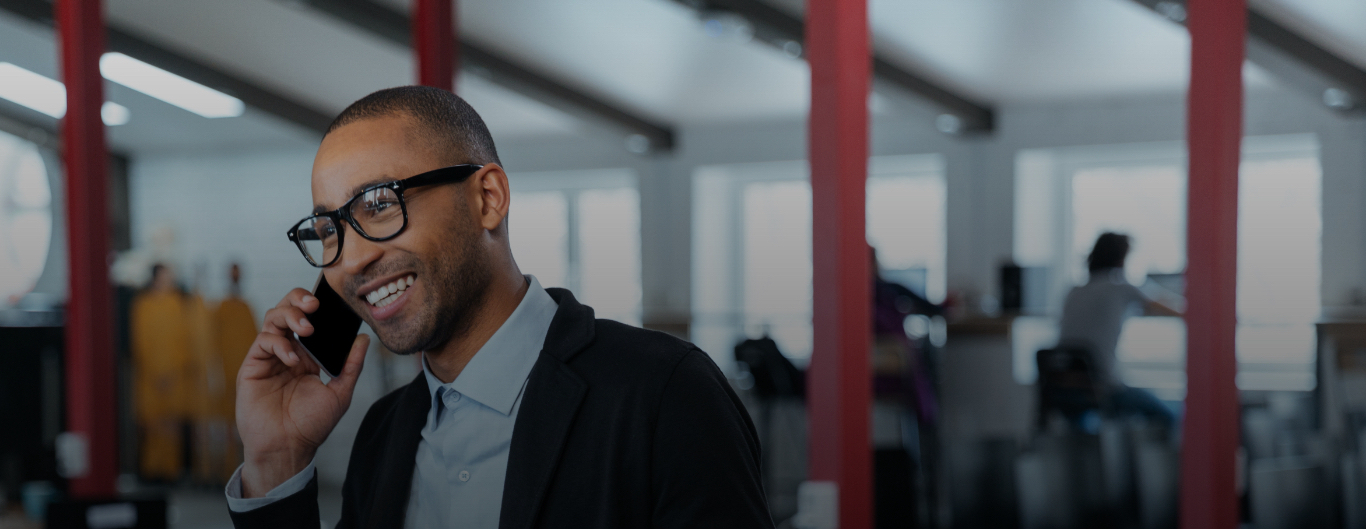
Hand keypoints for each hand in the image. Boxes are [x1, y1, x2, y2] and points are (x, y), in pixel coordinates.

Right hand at [235, 288, 368, 496]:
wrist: (287, 448)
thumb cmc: (311, 425)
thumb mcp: (340, 393)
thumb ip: (351, 366)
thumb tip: (364, 340)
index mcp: (308, 356)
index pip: (310, 320)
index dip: (317, 306)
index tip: (330, 300)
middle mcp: (288, 352)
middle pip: (288, 310)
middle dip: (299, 300)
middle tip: (314, 304)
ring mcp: (269, 358)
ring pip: (272, 319)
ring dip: (290, 315)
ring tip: (307, 328)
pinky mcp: (253, 366)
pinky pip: (263, 342)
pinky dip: (279, 344)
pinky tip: (292, 359)